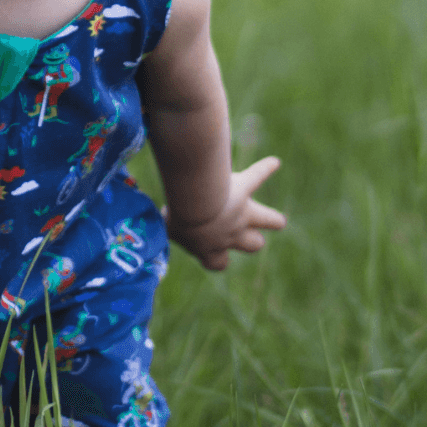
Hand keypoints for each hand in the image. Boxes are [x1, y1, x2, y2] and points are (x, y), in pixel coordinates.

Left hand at [164, 155, 286, 270]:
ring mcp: (242, 214)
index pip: (219, 263)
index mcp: (209, 248)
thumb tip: (148, 223)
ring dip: (272, 219)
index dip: (219, 259)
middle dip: (253, 242)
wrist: (193, 206)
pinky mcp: (244, 190)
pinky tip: (273, 162)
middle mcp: (230, 235)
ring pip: (268, 221)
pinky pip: (257, 176)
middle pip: (252, 245)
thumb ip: (165, 226)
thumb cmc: (178, 219)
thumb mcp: (167, 227)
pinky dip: (265, 168)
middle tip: (253, 236)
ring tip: (278, 220)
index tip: (216, 253)